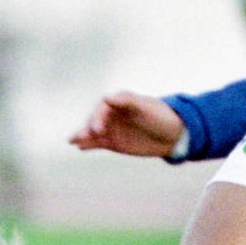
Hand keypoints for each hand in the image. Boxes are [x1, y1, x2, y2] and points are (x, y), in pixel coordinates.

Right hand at [69, 92, 185, 157]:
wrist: (172, 135)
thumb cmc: (160, 117)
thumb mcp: (145, 108)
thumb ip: (127, 101)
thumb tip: (107, 97)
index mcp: (119, 102)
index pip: (103, 108)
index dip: (98, 117)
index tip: (98, 129)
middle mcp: (112, 114)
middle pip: (96, 120)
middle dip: (89, 128)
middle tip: (84, 136)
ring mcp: (112, 128)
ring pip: (93, 132)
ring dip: (83, 135)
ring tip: (73, 141)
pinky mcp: (113, 142)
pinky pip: (98, 143)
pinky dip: (88, 144)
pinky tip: (79, 147)